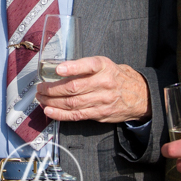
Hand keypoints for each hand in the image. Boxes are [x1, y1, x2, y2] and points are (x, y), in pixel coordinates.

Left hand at [35, 56, 150, 122]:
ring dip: (52, 102)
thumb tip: (59, 70)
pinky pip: (76, 115)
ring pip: (72, 103)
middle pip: (74, 88)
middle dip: (52, 89)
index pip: (88, 65)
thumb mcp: (105, 65)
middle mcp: (103, 83)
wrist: (139, 96)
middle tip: (40, 87)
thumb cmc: (117, 77)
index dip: (72, 68)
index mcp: (104, 67)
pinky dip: (60, 114)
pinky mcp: (99, 114)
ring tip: (41, 99)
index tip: (58, 69)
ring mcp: (102, 100)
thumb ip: (85, 67)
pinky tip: (49, 111)